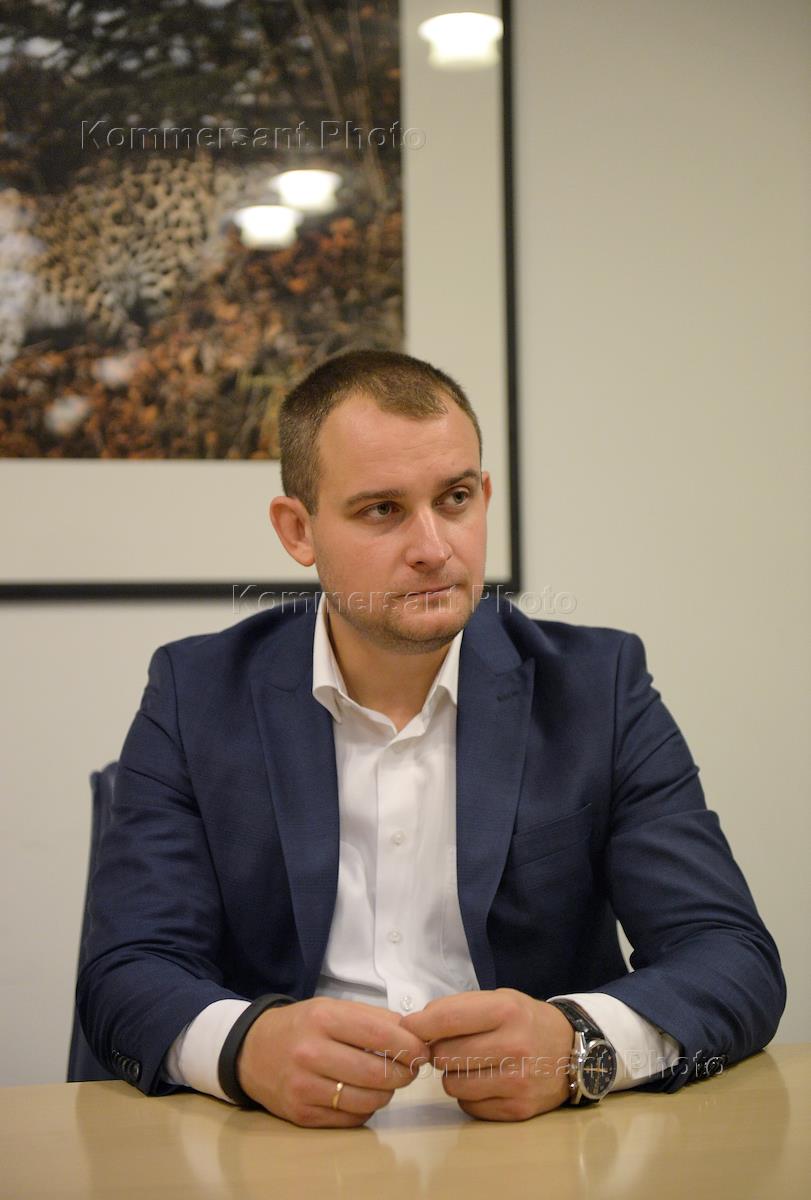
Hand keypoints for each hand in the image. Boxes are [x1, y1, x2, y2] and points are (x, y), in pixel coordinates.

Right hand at [236, 997, 430, 1126]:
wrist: (251, 1052)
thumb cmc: (301, 1026)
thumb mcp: (332, 1008)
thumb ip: (373, 1019)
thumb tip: (414, 1034)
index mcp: (323, 1019)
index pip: (379, 1035)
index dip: (409, 1046)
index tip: (423, 1051)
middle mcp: (311, 1053)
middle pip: (377, 1073)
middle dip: (405, 1073)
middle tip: (411, 1069)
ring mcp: (305, 1087)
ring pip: (368, 1100)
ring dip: (387, 1092)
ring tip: (385, 1080)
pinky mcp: (302, 1115)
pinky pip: (351, 1118)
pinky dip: (366, 1108)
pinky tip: (362, 1093)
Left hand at [400, 988, 573, 1121]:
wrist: (572, 1052)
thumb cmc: (526, 1020)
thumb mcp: (499, 999)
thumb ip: (458, 1009)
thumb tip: (414, 1026)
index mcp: (506, 1011)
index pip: (446, 1019)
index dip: (419, 1024)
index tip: (408, 1026)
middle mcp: (513, 1046)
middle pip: (443, 1056)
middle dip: (440, 1050)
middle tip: (454, 1045)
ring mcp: (517, 1082)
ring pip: (452, 1085)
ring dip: (454, 1075)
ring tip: (473, 1064)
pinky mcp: (518, 1110)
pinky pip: (468, 1106)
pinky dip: (470, 1095)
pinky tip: (487, 1081)